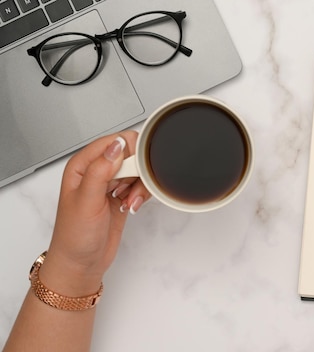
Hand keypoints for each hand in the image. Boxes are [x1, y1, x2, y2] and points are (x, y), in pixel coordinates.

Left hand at [39, 132, 150, 295]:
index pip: (114, 142)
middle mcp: (96, 171)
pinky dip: (141, 195)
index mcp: (82, 165)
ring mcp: (110, 184)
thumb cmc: (74, 236)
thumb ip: (100, 170)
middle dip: (138, 171)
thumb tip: (117, 145)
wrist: (81, 264)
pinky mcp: (121, 196)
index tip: (135, 169)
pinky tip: (131, 206)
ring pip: (138, 171)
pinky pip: (140, 186)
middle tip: (131, 189)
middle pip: (130, 155)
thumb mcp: (86, 201)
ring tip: (130, 202)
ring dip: (140, 186)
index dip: (130, 152)